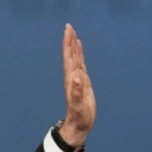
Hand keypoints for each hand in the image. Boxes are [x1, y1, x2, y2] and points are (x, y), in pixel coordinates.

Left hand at [59, 23, 95, 147]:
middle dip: (70, 41)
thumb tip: (77, 77)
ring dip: (74, 47)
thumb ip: (77, 92)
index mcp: (71, 79)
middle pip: (71, 55)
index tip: (68, 31)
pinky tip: (80, 51)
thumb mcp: (78, 105)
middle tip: (69, 27)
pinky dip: (80, 56)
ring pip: (75, 59)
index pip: (69, 57)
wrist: (79, 124)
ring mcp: (77, 79)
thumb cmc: (79, 116)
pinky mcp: (83, 83)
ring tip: (74, 35)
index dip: (68, 44)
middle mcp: (72, 76)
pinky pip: (81, 65)